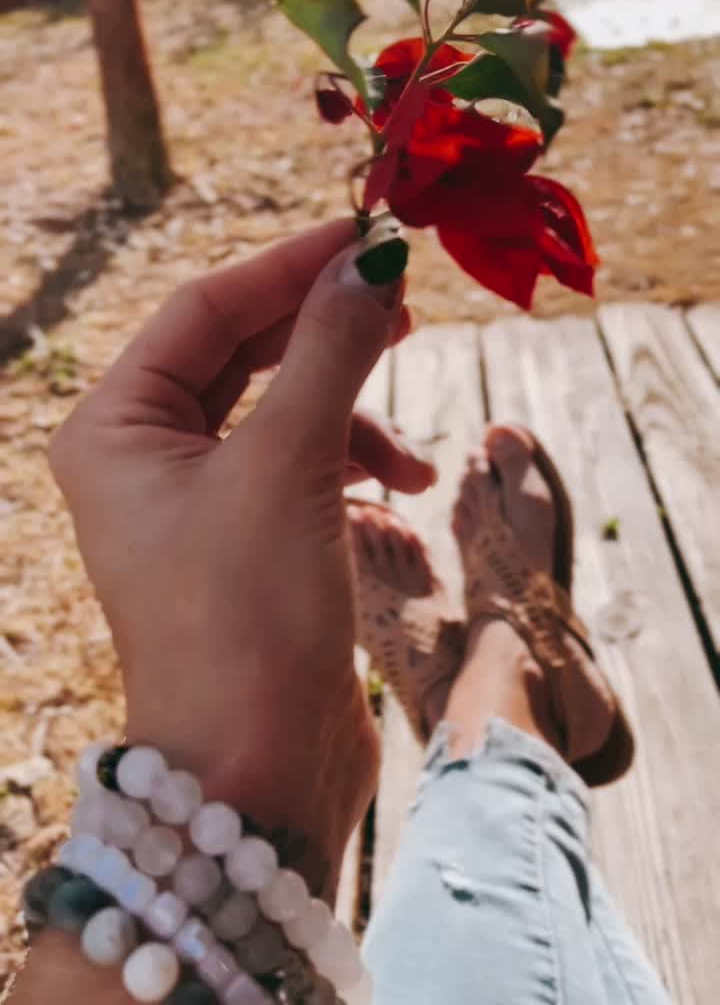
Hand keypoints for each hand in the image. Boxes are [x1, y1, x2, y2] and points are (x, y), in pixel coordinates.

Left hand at [49, 219, 432, 890]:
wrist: (255, 770)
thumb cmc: (245, 620)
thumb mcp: (288, 466)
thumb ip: (330, 352)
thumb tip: (373, 261)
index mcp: (114, 430)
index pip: (205, 310)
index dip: (291, 266)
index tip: (374, 234)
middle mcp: (142, 459)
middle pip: (242, 353)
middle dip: (325, 332)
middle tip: (405, 305)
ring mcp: (194, 504)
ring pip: (281, 411)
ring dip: (352, 411)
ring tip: (412, 449)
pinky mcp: (245, 543)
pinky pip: (300, 466)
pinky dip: (353, 463)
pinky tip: (402, 485)